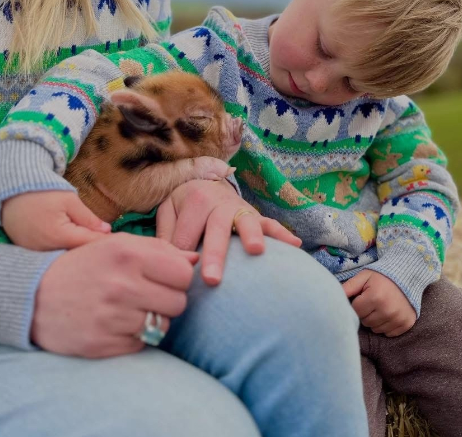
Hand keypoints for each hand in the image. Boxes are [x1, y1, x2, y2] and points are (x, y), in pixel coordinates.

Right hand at [1, 190, 112, 250]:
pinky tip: (72, 248)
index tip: (118, 241)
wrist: (12, 190)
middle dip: (92, 250)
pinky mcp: (28, 252)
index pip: (88, 244)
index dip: (104, 242)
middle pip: (76, 254)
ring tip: (91, 246)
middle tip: (107, 244)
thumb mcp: (69, 200)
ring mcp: (35, 253)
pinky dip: (62, 254)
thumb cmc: (43, 191)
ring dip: (77, 254)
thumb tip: (106, 231)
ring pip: (64, 258)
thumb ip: (88, 218)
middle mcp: (45, 249)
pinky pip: (50, 256)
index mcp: (58, 236)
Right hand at [32, 232, 200, 357]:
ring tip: (130, 310)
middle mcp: (121, 285)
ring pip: (163, 327)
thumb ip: (159, 249)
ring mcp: (111, 318)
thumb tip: (197, 260)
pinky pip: (141, 345)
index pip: (184, 274)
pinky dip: (134, 337)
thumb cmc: (83, 266)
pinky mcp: (102, 344)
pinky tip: (116, 324)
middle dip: (167, 300)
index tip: (164, 279)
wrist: (32, 296)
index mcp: (127, 254)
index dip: (178, 278)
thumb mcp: (116, 246)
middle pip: (178, 303)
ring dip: (153, 320)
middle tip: (147, 295)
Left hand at [155, 179, 300, 285]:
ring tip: (256, 252)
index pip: (185, 236)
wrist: (208, 181)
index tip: (177, 277)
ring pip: (247, 222)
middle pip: (216, 229)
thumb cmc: (185, 204)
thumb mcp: (168, 211)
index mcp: (195, 200)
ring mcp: (240, 209)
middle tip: (211, 280)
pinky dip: (283, 234)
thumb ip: (166, 234)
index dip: (181, 257)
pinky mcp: (256, 217)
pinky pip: (272, 224)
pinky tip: (295, 245)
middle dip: (215, 254)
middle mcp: (219, 202)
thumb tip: (170, 262)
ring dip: (252, 236)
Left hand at [342, 270, 416, 336]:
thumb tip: (332, 298)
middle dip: (365, 313)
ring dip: (374, 320)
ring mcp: (398, 319)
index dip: (357, 304)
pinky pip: (388, 333)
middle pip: (365, 322)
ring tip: (380, 307)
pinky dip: (386, 325)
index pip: (355, 311)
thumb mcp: (364, 277)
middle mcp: (387, 310)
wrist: (407, 277)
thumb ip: (348, 287)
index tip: (362, 297)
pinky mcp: (406, 324)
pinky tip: (388, 313)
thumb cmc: (382, 277)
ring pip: (375, 329)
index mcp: (375, 297)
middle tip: (371, 301)